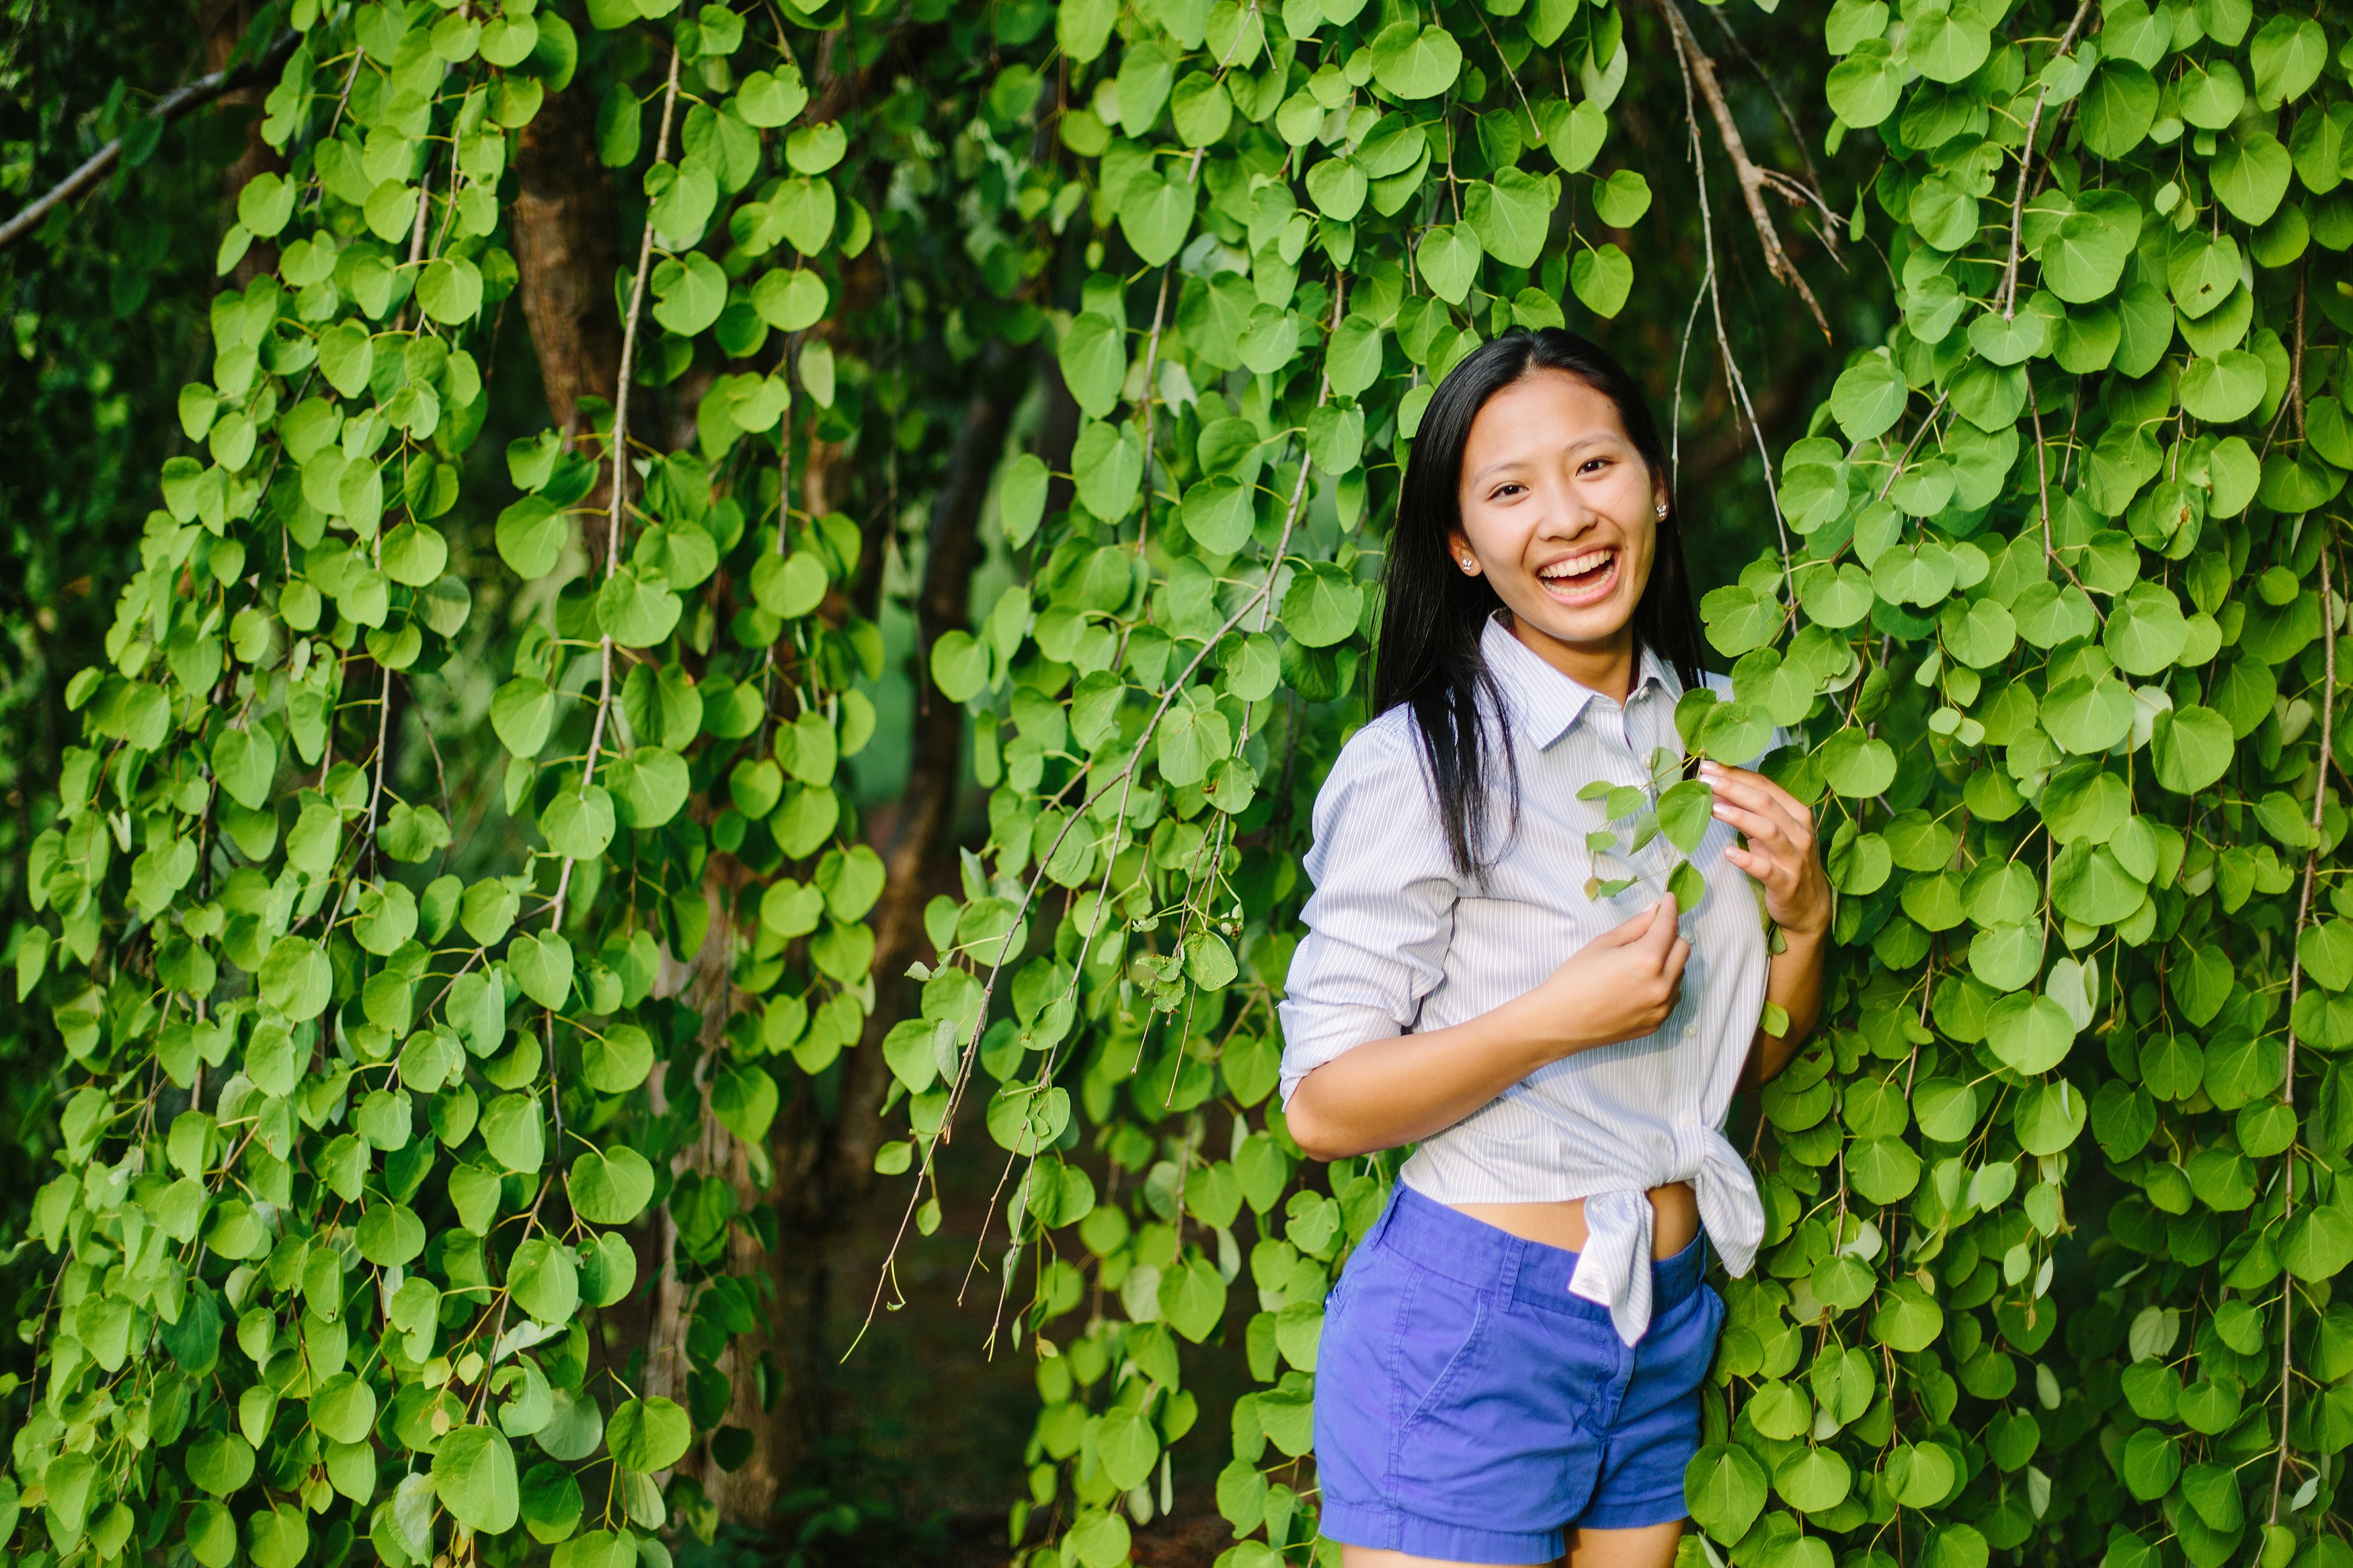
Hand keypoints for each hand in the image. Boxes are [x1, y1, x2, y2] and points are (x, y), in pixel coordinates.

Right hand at [1524, 895, 1690, 1056]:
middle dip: (1671, 935)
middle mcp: (1662, 984)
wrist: (1558, 1022)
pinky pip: (1672, 996)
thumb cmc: (1574, 979)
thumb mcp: (1603, 944)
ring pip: (1680, 973)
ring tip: (1640, 961)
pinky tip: (1640, 983)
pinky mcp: (1657, 1023)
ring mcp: (1661, 1007)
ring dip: (1668, 961)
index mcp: (1647, 959)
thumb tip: (1655, 909)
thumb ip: (1635, 925)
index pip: (1669, 926)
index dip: (1670, 908)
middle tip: (1651, 931)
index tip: (1669, 899)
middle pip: (1683, 948)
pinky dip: (1664, 983)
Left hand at [1701, 760, 1830, 939]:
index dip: (1737, 774)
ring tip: (1713, 808)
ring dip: (1739, 817)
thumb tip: (1716, 790)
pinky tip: (1728, 853)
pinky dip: (1747, 860)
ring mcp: (1795, 858)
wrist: (1809, 907)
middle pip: (1766, 803)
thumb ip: (1748, 813)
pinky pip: (1766, 869)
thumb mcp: (1769, 834)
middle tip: (1705, 780)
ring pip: (1768, 831)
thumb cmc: (1785, 862)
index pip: (1766, 786)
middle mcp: (1799, 832)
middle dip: (1733, 788)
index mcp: (1797, 814)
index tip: (1709, 766)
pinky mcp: (1787, 883)